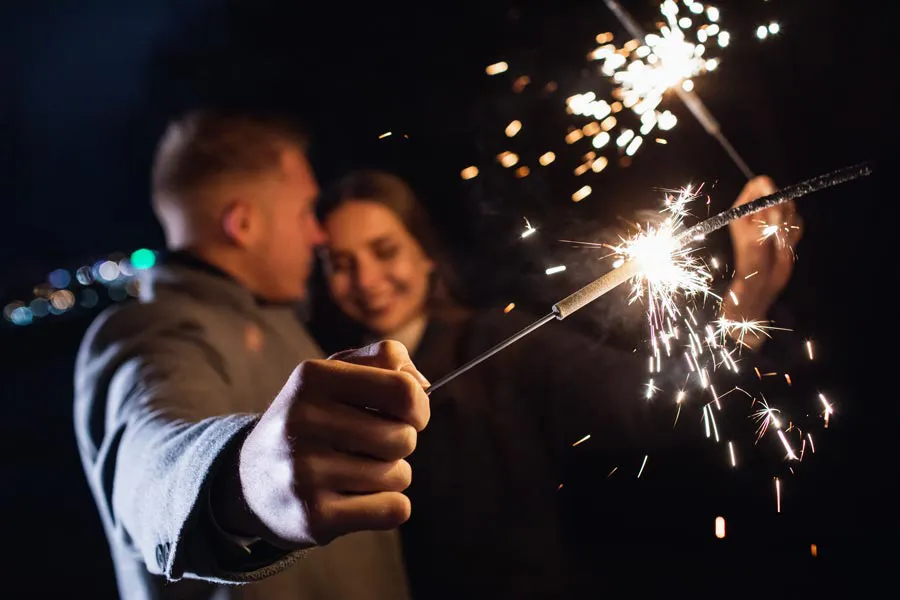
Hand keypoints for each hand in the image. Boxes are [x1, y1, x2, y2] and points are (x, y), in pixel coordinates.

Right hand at [218, 341, 430, 548]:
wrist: (249, 481)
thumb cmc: (312, 419)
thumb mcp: (335, 374)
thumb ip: (383, 359)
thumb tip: (423, 385)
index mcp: (312, 378)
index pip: (403, 391)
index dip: (418, 406)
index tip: (408, 415)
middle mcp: (303, 421)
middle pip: (404, 437)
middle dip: (400, 443)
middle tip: (370, 445)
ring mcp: (304, 472)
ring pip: (400, 476)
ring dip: (391, 476)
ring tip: (356, 470)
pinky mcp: (314, 516)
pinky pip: (393, 509)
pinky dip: (387, 506)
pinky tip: (355, 498)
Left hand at [724, 176, 802, 346]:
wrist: (762, 283)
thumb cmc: (751, 261)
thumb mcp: (754, 238)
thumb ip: (765, 218)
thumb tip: (774, 199)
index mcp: (744, 209)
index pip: (758, 185)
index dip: (768, 190)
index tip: (773, 205)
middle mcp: (758, 212)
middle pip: (778, 194)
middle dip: (780, 212)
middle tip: (773, 230)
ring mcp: (773, 220)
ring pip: (791, 209)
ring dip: (787, 226)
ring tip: (776, 242)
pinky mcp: (785, 230)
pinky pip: (798, 223)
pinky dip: (794, 234)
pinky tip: (784, 246)